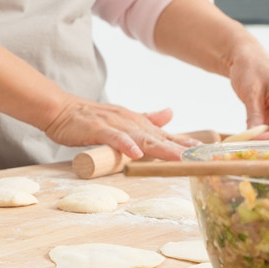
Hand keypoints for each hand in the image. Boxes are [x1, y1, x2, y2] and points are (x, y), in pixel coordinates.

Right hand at [43, 98, 199, 160]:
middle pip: (160, 138)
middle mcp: (131, 122)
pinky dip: (125, 145)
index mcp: (137, 123)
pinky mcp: (97, 129)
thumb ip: (147, 119)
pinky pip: (114, 138)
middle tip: (202, 158)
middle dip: (181, 148)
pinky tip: (136, 154)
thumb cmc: (89, 119)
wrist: (60, 109)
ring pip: (142, 138)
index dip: (186, 143)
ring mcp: (114, 125)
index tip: (208, 152)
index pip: (166, 135)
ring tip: (179, 158)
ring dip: (161, 148)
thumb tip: (171, 113)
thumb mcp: (122, 119)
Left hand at [228, 46, 268, 139]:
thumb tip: (253, 136)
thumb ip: (254, 116)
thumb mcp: (250, 93)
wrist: (248, 58)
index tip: (253, 142)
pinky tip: (248, 135)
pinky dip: (260, 132)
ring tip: (245, 141)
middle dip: (267, 140)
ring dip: (263, 137)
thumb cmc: (251, 69)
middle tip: (246, 145)